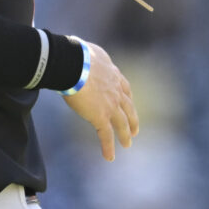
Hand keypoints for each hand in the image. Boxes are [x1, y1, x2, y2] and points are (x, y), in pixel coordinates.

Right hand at [61, 41, 138, 160]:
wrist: (74, 64)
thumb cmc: (75, 55)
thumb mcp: (86, 51)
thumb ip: (87, 55)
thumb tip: (76, 51)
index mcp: (113, 74)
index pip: (124, 88)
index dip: (126, 97)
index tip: (128, 102)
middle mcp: (115, 91)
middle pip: (128, 108)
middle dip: (132, 119)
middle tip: (135, 130)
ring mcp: (110, 105)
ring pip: (121, 124)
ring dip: (125, 135)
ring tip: (127, 144)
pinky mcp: (100, 117)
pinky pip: (106, 135)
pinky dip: (108, 147)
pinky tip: (109, 157)